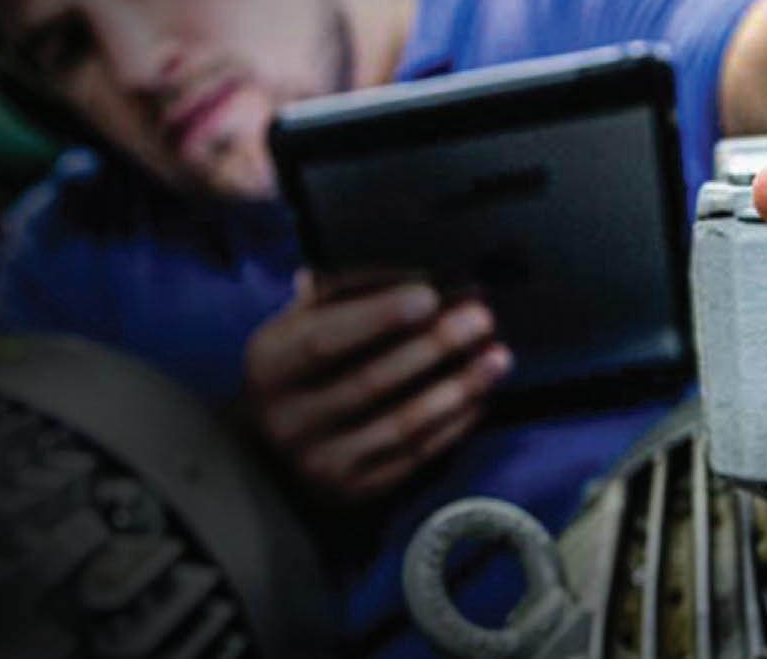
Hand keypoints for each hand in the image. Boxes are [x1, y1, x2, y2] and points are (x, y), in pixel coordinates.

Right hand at [245, 273, 511, 502]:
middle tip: (482, 319)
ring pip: (401, 425)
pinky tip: (481, 396)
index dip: (379, 317)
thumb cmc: (299, 365)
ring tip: (498, 357)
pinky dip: (454, 425)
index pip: (325, 341)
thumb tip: (406, 276)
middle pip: (371, 383)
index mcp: (270, 366)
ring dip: (458, 389)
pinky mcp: (356, 490)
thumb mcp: (298, 324)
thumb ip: (340, 296)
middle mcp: (289, 419)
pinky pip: (415, 456)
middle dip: (434, 347)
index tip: (430, 295)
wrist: (268, 448)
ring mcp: (323, 461)